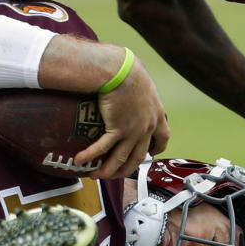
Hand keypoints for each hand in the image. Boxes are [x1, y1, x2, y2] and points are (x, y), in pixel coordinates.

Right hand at [75, 57, 170, 179]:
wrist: (121, 71)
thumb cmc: (128, 70)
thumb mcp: (142, 82)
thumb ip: (140, 91)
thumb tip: (130, 86)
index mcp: (156, 114)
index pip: (163, 138)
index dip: (157, 149)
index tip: (151, 154)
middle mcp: (147, 126)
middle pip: (139, 156)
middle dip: (127, 169)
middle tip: (117, 173)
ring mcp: (133, 130)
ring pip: (122, 158)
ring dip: (108, 170)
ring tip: (96, 175)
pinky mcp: (117, 128)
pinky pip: (103, 148)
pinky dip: (91, 156)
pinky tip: (81, 160)